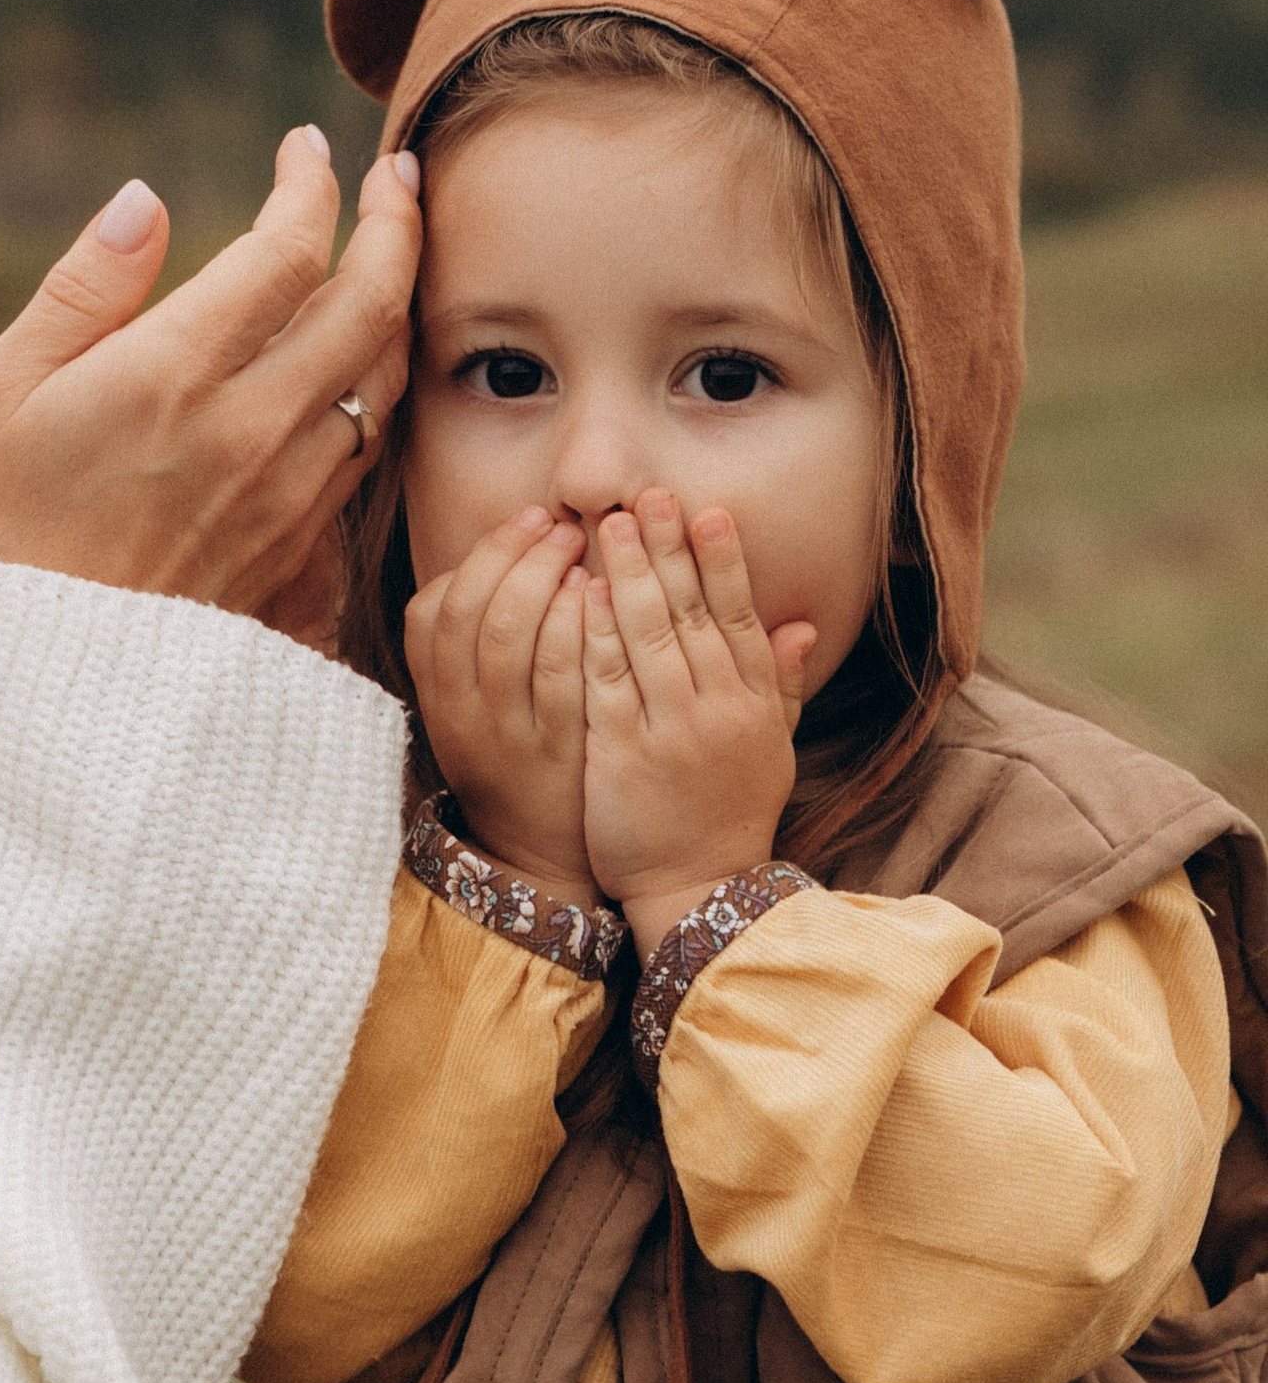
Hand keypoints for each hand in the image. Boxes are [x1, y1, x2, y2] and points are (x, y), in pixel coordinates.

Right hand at [0, 135, 415, 616]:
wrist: (41, 678)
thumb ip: (82, 289)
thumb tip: (146, 201)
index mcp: (170, 376)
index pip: (286, 251)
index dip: (310, 186)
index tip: (303, 150)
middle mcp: (248, 427)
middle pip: (371, 301)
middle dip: (398, 220)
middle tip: (396, 176)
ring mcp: (285, 488)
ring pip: (385, 372)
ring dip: (402, 297)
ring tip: (394, 249)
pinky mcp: (298, 537)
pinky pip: (368, 439)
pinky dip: (382, 377)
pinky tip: (366, 351)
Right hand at [403, 508, 597, 903]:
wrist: (542, 857)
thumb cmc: (519, 762)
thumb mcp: (473, 709)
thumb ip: (478, 644)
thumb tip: (508, 553)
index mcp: (437, 696)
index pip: (433, 607)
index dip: (479, 556)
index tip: (526, 522)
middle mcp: (461, 712)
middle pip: (470, 609)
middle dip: (513, 552)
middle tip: (559, 524)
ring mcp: (506, 732)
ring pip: (508, 633)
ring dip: (544, 576)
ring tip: (582, 547)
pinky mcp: (555, 750)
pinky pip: (558, 674)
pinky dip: (575, 624)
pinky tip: (599, 594)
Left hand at [580, 492, 815, 952]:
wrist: (700, 888)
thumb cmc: (730, 815)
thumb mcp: (771, 749)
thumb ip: (781, 684)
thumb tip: (801, 625)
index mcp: (756, 702)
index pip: (741, 616)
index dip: (724, 561)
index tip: (708, 510)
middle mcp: (720, 708)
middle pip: (694, 612)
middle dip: (670, 549)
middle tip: (647, 495)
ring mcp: (673, 729)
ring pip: (651, 636)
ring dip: (630, 575)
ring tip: (610, 525)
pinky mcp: (626, 753)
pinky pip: (609, 682)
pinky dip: (596, 634)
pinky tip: (581, 594)